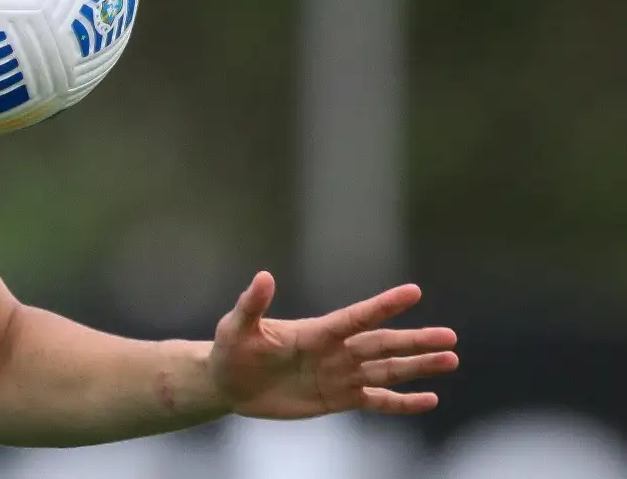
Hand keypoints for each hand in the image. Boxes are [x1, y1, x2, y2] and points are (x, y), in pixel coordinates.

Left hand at [208, 272, 457, 419]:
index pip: (356, 318)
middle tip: (450, 337)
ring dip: (418, 367)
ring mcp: (339, 375)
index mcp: (316, 332)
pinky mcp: (338, 399)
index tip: (414, 292)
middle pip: (382, 344)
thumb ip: (253, 304)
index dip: (383, 306)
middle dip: (415, 341)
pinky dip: (402, 402)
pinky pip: (377, 401)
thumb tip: (263, 276)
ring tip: (451, 360)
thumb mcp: (236, 326)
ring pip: (387, 370)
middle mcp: (335, 351)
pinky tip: (429, 399)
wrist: (229, 382)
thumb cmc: (230, 349)